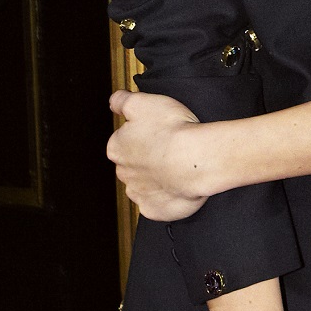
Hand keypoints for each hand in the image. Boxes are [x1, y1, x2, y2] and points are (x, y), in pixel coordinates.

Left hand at [106, 89, 210, 221]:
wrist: (195, 159)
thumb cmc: (172, 130)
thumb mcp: (143, 101)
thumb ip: (122, 101)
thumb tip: (114, 102)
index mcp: (117, 147)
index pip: (122, 141)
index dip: (141, 135)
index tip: (156, 132)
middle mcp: (124, 172)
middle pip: (132, 164)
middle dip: (147, 158)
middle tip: (168, 148)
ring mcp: (140, 193)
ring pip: (144, 185)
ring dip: (156, 178)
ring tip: (176, 167)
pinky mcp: (156, 210)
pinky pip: (158, 204)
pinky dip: (166, 197)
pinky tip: (178, 185)